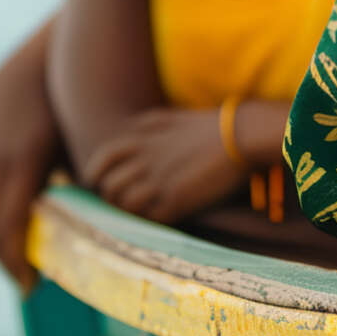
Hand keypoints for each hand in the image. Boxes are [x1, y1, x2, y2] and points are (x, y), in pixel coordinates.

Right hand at [0, 30, 64, 288]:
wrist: (63, 41)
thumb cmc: (89, 102)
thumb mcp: (84, 153)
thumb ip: (74, 197)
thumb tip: (87, 245)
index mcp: (20, 164)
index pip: (6, 232)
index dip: (16, 266)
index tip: (32, 288)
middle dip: (5, 254)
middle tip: (25, 278)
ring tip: (16, 244)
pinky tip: (4, 202)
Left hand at [82, 106, 247, 225]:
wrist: (242, 135)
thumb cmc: (210, 125)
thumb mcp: (171, 116)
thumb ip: (146, 125)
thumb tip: (128, 132)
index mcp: (143, 138)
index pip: (103, 158)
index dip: (94, 172)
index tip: (96, 182)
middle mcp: (146, 160)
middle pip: (110, 185)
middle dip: (111, 196)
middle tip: (122, 200)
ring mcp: (161, 181)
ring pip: (125, 204)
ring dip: (129, 210)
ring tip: (141, 209)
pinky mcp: (178, 200)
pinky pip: (151, 218)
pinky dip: (150, 219)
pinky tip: (161, 214)